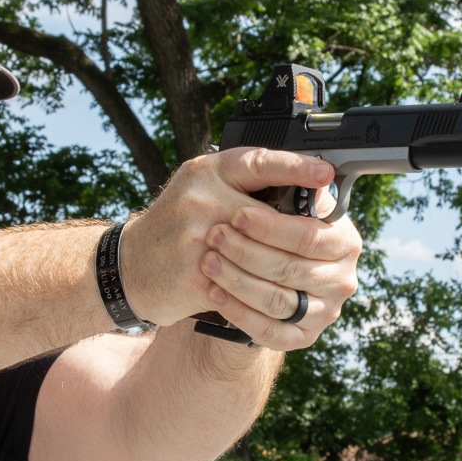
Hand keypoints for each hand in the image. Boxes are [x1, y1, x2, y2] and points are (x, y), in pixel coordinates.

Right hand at [120, 148, 361, 348]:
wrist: (130, 266)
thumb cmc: (178, 225)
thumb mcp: (204, 188)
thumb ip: (246, 182)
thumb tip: (307, 188)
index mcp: (207, 172)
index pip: (258, 162)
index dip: (296, 166)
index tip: (326, 172)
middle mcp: (200, 199)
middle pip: (271, 218)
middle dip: (301, 236)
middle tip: (331, 245)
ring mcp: (196, 238)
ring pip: (263, 258)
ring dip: (288, 272)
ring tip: (309, 278)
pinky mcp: (194, 275)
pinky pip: (244, 288)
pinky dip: (264, 296)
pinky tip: (283, 298)